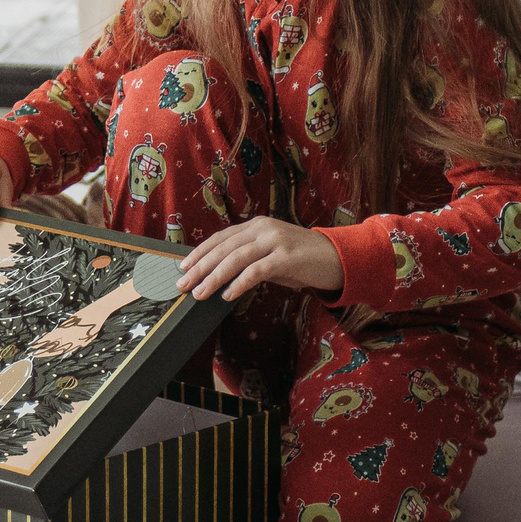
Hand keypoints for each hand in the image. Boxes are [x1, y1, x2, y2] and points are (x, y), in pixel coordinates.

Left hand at [177, 216, 343, 301]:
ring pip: (235, 258)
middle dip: (199, 267)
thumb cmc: (301, 260)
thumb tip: (218, 276)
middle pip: (223, 248)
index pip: (220, 238)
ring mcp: (275, 240)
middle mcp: (262, 229)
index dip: (199, 252)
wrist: (338, 258)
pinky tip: (227, 295)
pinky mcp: (287, 257)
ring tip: (200, 293)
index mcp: (255, 226)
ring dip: (214, 277)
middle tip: (183, 284)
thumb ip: (248, 260)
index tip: (182, 267)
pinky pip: (256, 270)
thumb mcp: (270, 254)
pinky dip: (239, 283)